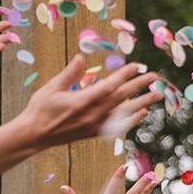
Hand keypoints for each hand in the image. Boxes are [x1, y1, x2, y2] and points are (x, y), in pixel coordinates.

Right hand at [18, 57, 161, 146]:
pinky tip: (142, 112)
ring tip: (158, 95)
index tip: (137, 66)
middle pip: (121, 98)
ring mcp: (95, 126)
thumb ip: (69, 73)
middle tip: (156, 77)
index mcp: (81, 102)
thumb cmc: (40, 109)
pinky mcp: (95, 132)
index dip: (124, 76)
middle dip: (139, 86)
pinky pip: (118, 126)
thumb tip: (81, 57)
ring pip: (124, 113)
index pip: (108, 87)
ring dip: (143, 103)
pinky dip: (132, 119)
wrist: (34, 136)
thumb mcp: (51, 88)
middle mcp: (91, 115)